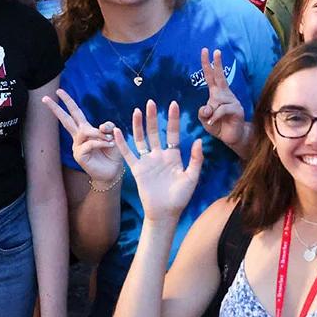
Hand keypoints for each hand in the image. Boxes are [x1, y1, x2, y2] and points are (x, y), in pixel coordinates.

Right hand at [43, 89, 122, 184]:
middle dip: (56, 108)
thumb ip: (108, 126)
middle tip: (45, 97)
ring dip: (98, 133)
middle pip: (66, 119)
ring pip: (84, 131)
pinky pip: (90, 143)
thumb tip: (100, 126)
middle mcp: (78, 137)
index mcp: (84, 129)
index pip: (74, 112)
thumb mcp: (113, 134)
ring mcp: (77, 146)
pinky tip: (110, 144)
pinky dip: (101, 142)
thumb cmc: (112, 152)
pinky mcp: (79, 155)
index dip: (68, 101)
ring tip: (110, 138)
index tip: (58, 91)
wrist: (113, 171)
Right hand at [113, 100, 202, 221]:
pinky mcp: (137, 169)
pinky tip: (117, 131)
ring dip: (138, 125)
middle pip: (155, 132)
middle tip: (151, 102)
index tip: (174, 104)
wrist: (165, 213)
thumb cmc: (180, 198)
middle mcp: (159, 155)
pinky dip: (122, 143)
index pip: (172, 133)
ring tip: (137, 111)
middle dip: (153, 117)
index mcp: (173, 156)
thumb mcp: (192, 178)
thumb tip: (198, 140)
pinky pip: (128, 154)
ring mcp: (147, 161)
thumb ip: (196, 159)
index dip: (173, 119)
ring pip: (141, 139)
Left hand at [197, 48, 246, 147]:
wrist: (232, 138)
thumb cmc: (218, 126)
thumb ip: (203, 113)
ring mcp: (232, 101)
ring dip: (211, 112)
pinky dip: (215, 117)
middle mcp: (225, 94)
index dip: (207, 64)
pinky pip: (222, 110)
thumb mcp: (205, 120)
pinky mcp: (237, 109)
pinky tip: (213, 121)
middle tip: (216, 50)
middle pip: (220, 77)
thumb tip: (207, 107)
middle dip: (217, 64)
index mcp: (216, 94)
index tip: (205, 51)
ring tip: (213, 120)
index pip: (211, 77)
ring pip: (216, 101)